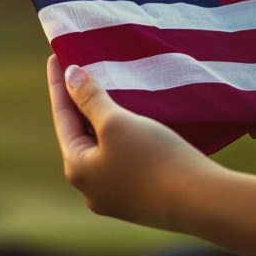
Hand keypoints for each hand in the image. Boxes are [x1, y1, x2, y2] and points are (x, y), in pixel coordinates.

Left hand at [47, 56, 212, 228]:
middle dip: (80, 100)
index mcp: (77, 169)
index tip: (56, 55)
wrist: (199, 200)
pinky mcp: (138, 195)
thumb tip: (70, 76)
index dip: (59, 84)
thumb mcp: (116, 122)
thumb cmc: (153, 158)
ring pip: (102, 144)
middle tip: (80, 68)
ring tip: (105, 88)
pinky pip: (121, 155)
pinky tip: (131, 119)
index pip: (62, 116)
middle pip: (80, 132)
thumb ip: (91, 99)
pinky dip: (120, 132)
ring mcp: (114, 194)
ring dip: (101, 116)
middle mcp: (90, 186)